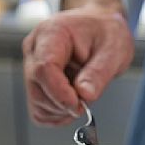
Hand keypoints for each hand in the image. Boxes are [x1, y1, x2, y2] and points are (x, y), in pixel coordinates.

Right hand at [23, 5, 133, 124]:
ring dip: (62, 111)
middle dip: (64, 105)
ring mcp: (32, 67)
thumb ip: (98, 73)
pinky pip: (40, 112)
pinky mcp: (36, 84)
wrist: (101, 29)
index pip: (44, 69)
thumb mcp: (113, 50)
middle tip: (87, 101)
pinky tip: (73, 102)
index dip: (61, 94)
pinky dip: (58, 115)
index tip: (80, 105)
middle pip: (38, 90)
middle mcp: (35, 50)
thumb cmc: (106, 33)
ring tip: (82, 96)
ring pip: (37, 105)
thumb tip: (85, 96)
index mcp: (51, 34)